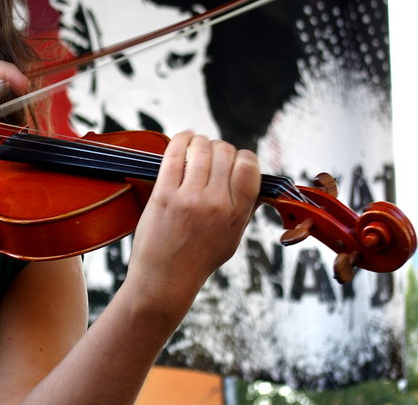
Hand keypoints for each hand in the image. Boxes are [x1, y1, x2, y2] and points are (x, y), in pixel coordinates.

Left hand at [125, 131, 259, 313]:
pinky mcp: (164, 195)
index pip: (249, 167)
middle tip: (210, 155)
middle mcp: (216, 204)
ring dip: (199, 142)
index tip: (233, 160)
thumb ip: (243, 210)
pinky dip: (180, 140)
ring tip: (195, 145)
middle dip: (219, 148)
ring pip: (201, 149)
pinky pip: (174, 155)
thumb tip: (253, 183)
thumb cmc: (197, 260)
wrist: (164, 280)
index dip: (242, 157)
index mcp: (236, 214)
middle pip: (225, 152)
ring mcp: (189, 198)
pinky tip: (183, 138)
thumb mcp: (231, 239)